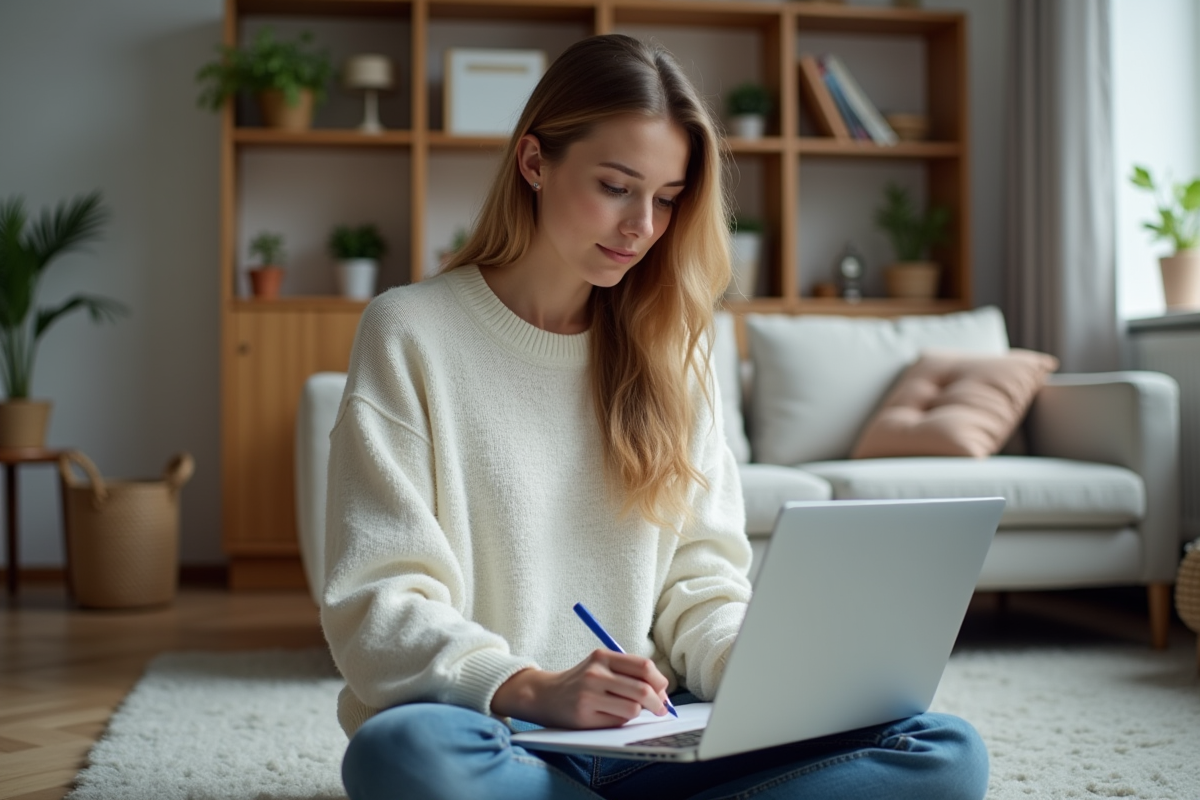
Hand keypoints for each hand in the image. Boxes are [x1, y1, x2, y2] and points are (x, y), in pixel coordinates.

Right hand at [491, 649, 671, 728]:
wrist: (545, 695)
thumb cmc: (581, 681)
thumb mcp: (601, 665)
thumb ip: (629, 672)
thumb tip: (662, 692)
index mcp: (603, 656)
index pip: (644, 667)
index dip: (660, 681)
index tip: (663, 691)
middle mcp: (596, 674)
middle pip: (643, 690)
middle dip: (658, 703)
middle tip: (660, 709)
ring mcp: (589, 695)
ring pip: (633, 709)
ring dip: (638, 713)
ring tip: (629, 710)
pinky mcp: (584, 716)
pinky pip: (618, 722)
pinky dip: (622, 721)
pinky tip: (611, 716)